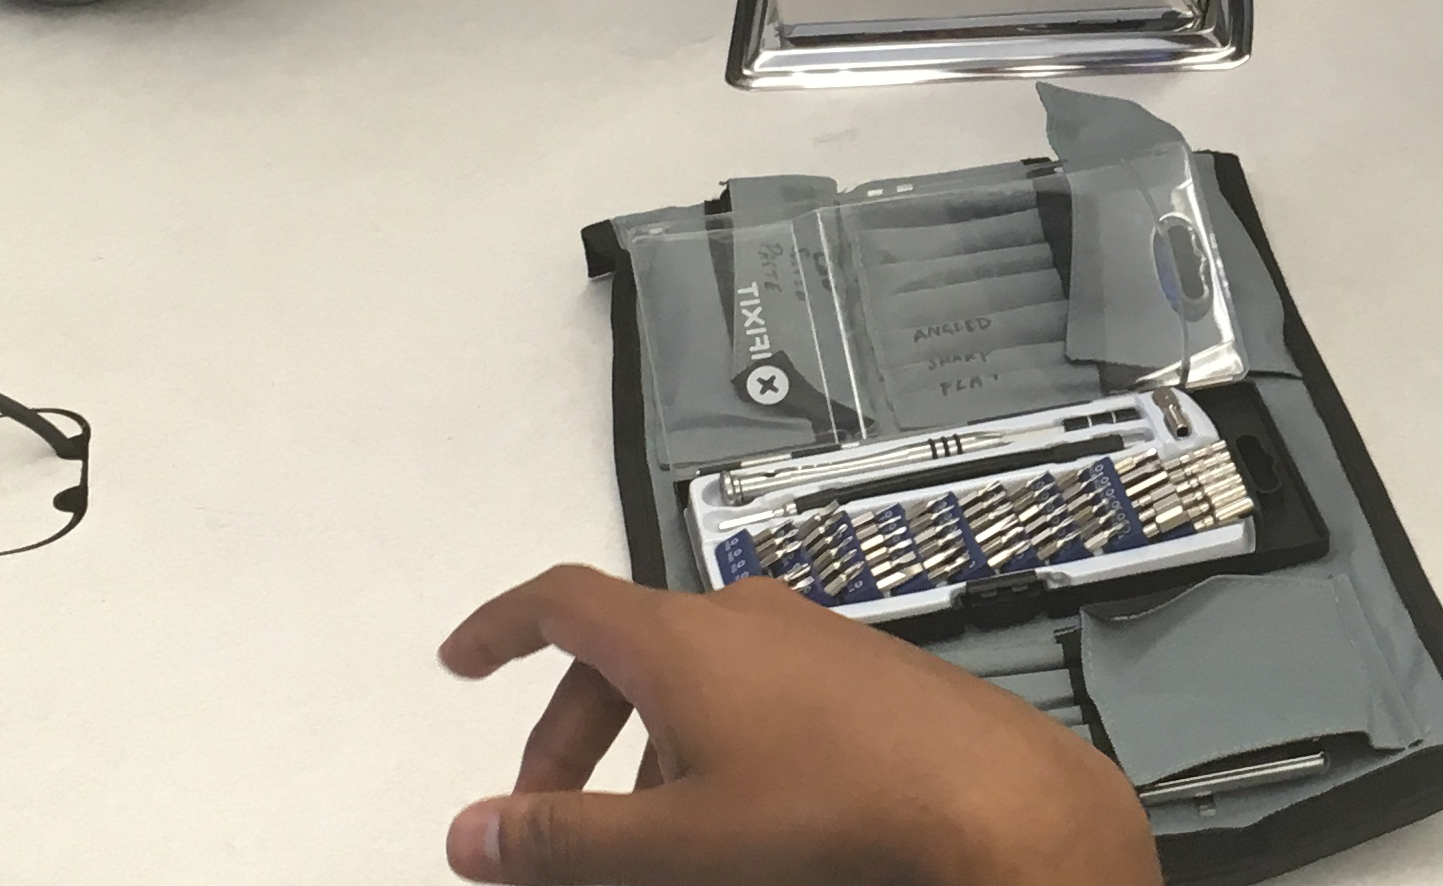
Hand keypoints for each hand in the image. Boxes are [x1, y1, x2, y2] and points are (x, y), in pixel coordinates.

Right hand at [439, 564, 1157, 885]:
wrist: (978, 790)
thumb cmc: (830, 805)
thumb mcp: (673, 841)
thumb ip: (562, 837)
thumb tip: (469, 832)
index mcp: (678, 639)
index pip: (562, 602)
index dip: (501, 626)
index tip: (463, 660)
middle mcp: (735, 615)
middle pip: (618, 652)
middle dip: (570, 735)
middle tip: (548, 819)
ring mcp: (798, 634)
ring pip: (687, 679)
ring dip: (644, 751)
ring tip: (648, 841)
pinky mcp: (847, 666)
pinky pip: (748, 690)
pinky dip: (708, 743)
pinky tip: (729, 820)